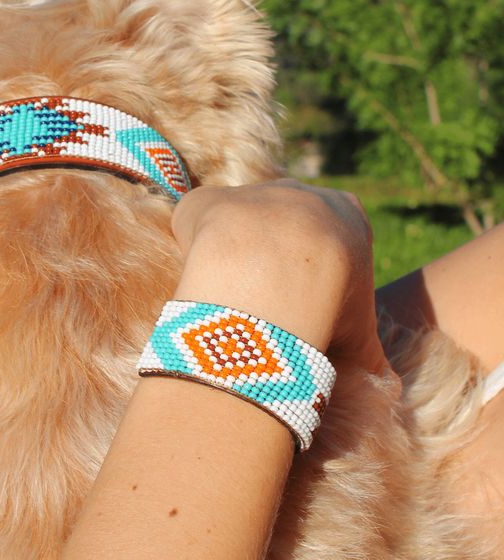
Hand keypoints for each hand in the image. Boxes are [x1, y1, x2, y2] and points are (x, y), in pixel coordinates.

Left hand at [171, 179, 387, 374]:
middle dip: (275, 256)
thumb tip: (384, 385)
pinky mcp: (206, 200)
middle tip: (265, 298)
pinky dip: (195, 247)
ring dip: (235, 253)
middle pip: (284, 223)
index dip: (317, 268)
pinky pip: (197, 222)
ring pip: (240, 223)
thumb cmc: (326, 303)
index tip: (306, 297)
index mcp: (345, 211)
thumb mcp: (360, 334)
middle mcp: (297, 192)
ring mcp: (250, 192)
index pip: (334, 232)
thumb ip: (368, 353)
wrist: (273, 275)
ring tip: (231, 295)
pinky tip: (201, 278)